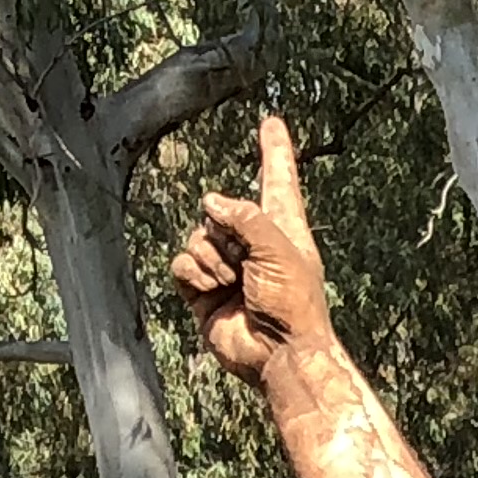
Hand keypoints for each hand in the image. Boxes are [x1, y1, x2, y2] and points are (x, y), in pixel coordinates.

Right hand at [172, 112, 334, 384]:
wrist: (280, 355)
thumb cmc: (295, 305)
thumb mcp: (281, 248)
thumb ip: (246, 215)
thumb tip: (211, 204)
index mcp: (283, 231)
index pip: (276, 179)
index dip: (275, 151)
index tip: (272, 122)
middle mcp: (254, 245)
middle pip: (219, 211)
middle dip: (225, 232)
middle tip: (247, 264)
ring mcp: (227, 268)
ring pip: (197, 237)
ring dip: (211, 257)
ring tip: (234, 282)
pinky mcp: (205, 291)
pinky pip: (183, 263)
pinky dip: (195, 274)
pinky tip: (215, 291)